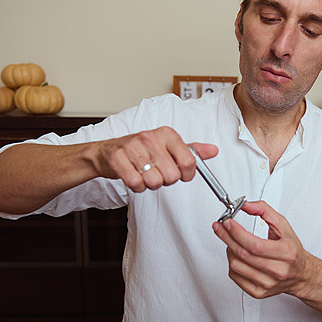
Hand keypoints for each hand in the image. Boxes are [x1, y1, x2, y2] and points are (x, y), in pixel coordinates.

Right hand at [92, 126, 217, 192]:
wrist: (107, 151)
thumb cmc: (141, 150)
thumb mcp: (168, 146)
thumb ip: (192, 150)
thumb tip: (213, 151)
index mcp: (167, 134)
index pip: (189, 161)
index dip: (187, 174)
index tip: (181, 174)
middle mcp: (150, 137)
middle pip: (172, 176)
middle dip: (165, 180)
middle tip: (157, 173)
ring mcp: (133, 147)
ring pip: (154, 181)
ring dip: (150, 184)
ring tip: (144, 174)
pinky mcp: (118, 159)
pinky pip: (136, 184)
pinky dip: (136, 186)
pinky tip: (134, 177)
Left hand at [212, 201, 316, 298]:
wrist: (301, 274)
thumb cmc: (292, 250)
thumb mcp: (283, 226)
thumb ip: (264, 211)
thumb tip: (246, 205)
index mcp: (286, 252)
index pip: (255, 245)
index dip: (237, 233)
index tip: (227, 223)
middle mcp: (278, 270)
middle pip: (243, 254)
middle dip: (227, 238)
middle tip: (220, 227)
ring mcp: (268, 283)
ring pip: (236, 266)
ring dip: (229, 250)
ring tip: (232, 242)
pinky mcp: (259, 292)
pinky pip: (235, 277)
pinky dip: (231, 264)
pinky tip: (236, 256)